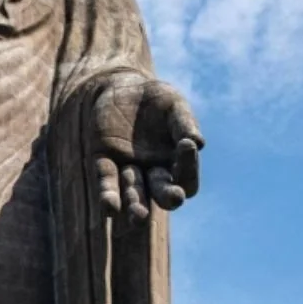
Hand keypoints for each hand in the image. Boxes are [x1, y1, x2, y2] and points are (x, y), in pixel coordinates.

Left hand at [88, 74, 203, 223]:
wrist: (121, 87)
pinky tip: (110, 207)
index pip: (186, 179)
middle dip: (168, 196)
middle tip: (174, 197)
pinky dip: (108, 194)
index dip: (189, 167)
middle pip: (162, 194)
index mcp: (176, 163)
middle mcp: (153, 172)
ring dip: (136, 203)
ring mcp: (128, 169)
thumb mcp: (173, 104)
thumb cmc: (156, 99)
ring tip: (139, 216)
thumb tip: (198, 143)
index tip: (186, 144)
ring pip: (134, 193)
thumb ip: (184, 122)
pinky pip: (106, 182)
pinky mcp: (104, 161)